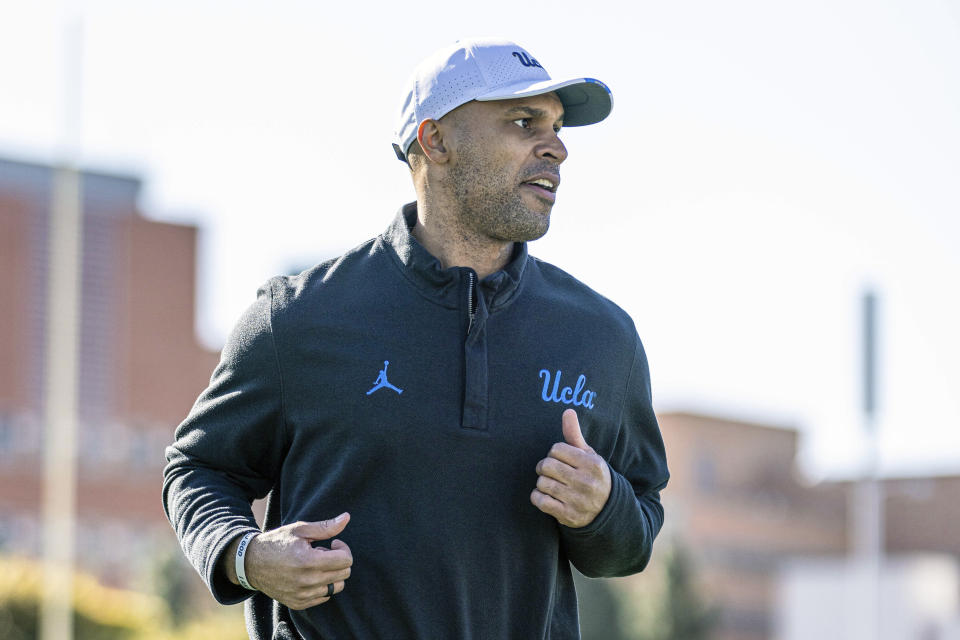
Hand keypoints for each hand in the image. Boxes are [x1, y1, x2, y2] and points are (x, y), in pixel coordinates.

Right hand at [224, 513, 352, 609]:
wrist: (252, 563)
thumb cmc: (277, 542)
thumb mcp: (300, 529)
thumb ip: (326, 527)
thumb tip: (347, 517)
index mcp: (309, 561)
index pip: (346, 560)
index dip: (343, 548)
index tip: (333, 543)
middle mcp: (307, 582)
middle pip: (344, 574)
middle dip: (338, 560)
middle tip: (322, 553)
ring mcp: (302, 595)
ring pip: (336, 587)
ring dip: (332, 574)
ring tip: (316, 564)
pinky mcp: (298, 603)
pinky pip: (323, 597)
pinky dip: (322, 585)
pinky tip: (310, 575)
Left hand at [530, 409, 610, 527]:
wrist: (606, 509)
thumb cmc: (592, 475)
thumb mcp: (588, 454)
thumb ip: (574, 434)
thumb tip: (567, 411)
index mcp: (592, 464)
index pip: (556, 449)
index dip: (554, 453)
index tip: (559, 458)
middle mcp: (586, 482)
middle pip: (547, 465)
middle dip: (544, 466)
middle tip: (548, 470)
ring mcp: (577, 500)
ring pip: (542, 483)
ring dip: (542, 482)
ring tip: (550, 483)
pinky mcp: (568, 515)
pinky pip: (541, 501)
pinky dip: (537, 497)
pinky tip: (544, 495)